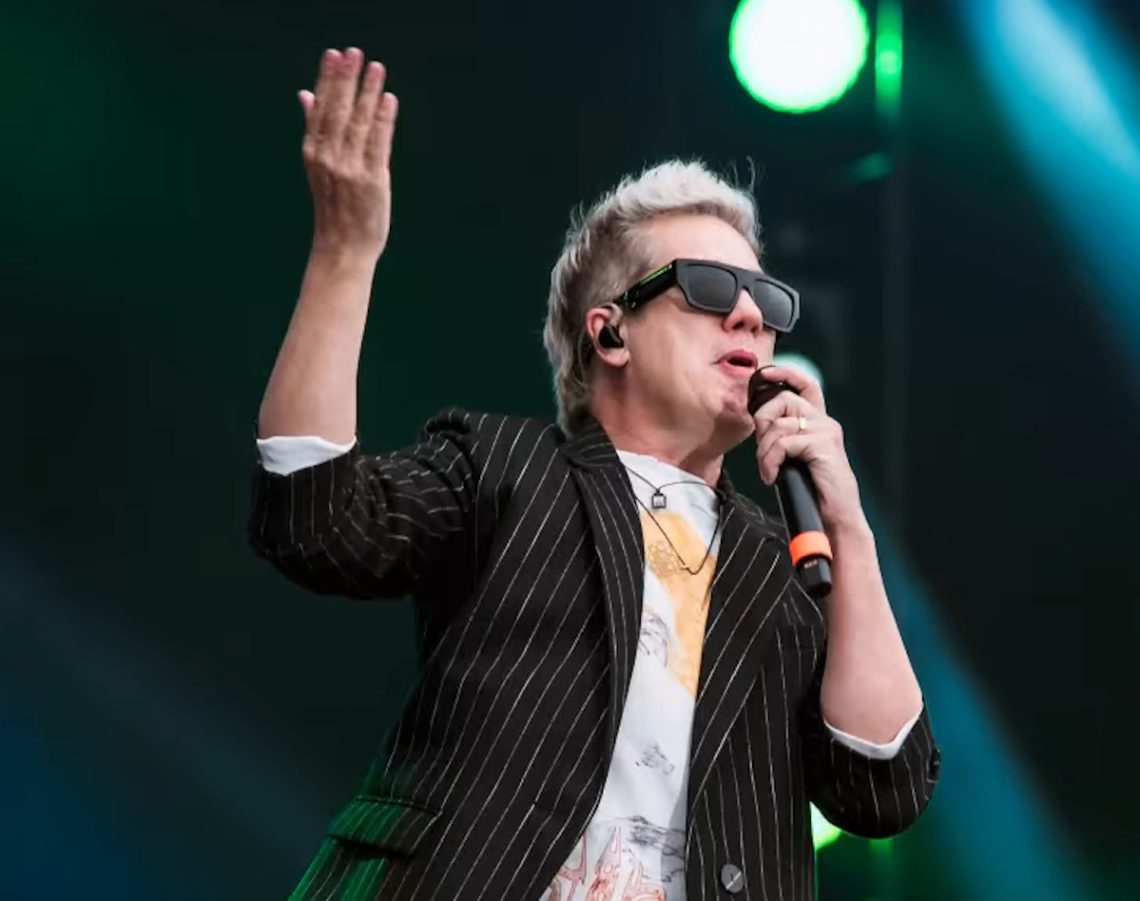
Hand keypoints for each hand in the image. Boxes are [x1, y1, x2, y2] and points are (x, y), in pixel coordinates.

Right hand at [299, 48, 398, 260]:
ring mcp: (350, 169)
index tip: (333, 55)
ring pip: (358, 123)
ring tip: (376, 68)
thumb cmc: (333, 206)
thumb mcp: (317, 165)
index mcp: (313, 152)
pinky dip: (383, 120)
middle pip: (337, 111)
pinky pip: (378, 144)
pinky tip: (388, 99)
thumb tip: (304, 94)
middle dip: (346, 79)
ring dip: (367, 93)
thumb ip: (315, 127)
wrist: (342, 247)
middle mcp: (328, 158)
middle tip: (353, 52)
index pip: (320, 108)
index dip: (327, 79)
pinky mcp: (372, 180)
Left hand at [752, 365, 865, 533]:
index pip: (807, 385)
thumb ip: (782, 437)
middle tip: (763, 449)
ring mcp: (826, 433)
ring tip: (769, 470)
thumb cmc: (813, 490)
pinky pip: (782, 443)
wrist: (836, 517)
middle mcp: (825, 423)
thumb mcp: (795, 457)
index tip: (765, 373)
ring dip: (764, 451)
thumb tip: (759, 422)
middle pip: (783, 400)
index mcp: (819, 423)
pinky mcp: (823, 446)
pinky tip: (773, 476)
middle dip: (763, 423)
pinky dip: (770, 461)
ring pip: (779, 425)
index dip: (786, 373)